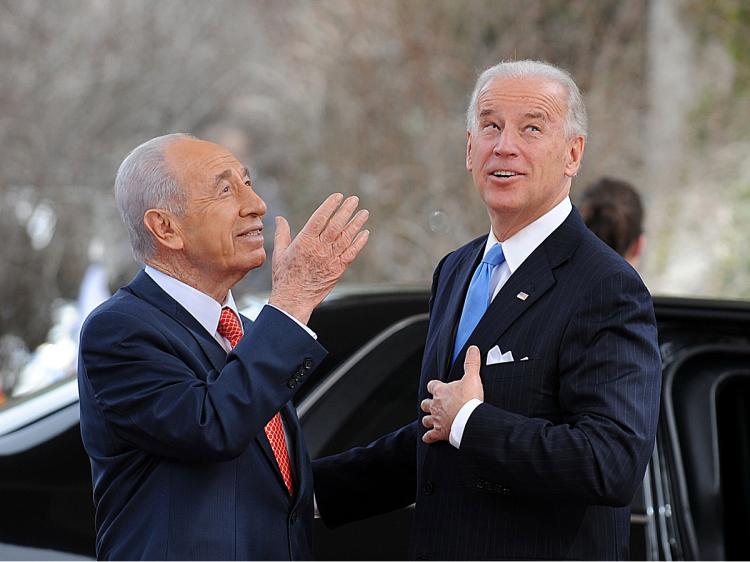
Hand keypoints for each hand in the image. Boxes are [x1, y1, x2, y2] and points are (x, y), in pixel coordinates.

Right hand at [268, 193, 368, 323]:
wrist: (293, 299)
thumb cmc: (284, 277)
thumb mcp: (279, 253)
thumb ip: (282, 234)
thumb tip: (280, 218)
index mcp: (304, 241)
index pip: (320, 218)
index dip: (330, 206)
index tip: (338, 196)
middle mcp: (319, 248)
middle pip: (336, 225)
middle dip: (346, 210)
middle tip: (354, 199)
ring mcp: (330, 259)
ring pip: (346, 237)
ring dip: (356, 223)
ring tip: (364, 213)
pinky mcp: (338, 269)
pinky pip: (351, 253)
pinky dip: (359, 242)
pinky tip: (365, 233)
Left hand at [421, 346, 482, 443]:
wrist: (470, 421)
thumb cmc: (470, 400)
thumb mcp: (472, 378)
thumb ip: (472, 363)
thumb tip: (472, 348)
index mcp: (441, 391)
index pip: (432, 385)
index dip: (434, 386)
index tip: (437, 387)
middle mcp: (435, 405)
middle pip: (425, 403)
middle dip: (428, 404)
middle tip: (434, 404)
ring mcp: (436, 420)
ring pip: (425, 419)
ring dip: (428, 419)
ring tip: (431, 420)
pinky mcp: (439, 433)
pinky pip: (429, 436)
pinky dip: (428, 437)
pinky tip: (428, 438)